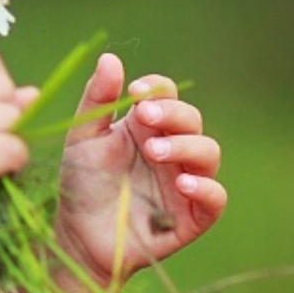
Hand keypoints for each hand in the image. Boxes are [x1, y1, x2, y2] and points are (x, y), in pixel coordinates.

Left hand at [54, 53, 225, 288]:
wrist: (78, 235)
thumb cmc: (81, 182)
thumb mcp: (82, 137)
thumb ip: (96, 100)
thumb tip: (110, 58)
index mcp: (144, 125)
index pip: (166, 94)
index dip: (157, 88)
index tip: (135, 91)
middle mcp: (169, 149)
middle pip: (191, 119)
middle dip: (172, 114)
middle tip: (144, 118)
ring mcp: (183, 181)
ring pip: (208, 152)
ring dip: (186, 146)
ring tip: (154, 151)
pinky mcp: (192, 216)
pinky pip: (215, 198)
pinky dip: (205, 187)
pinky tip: (181, 183)